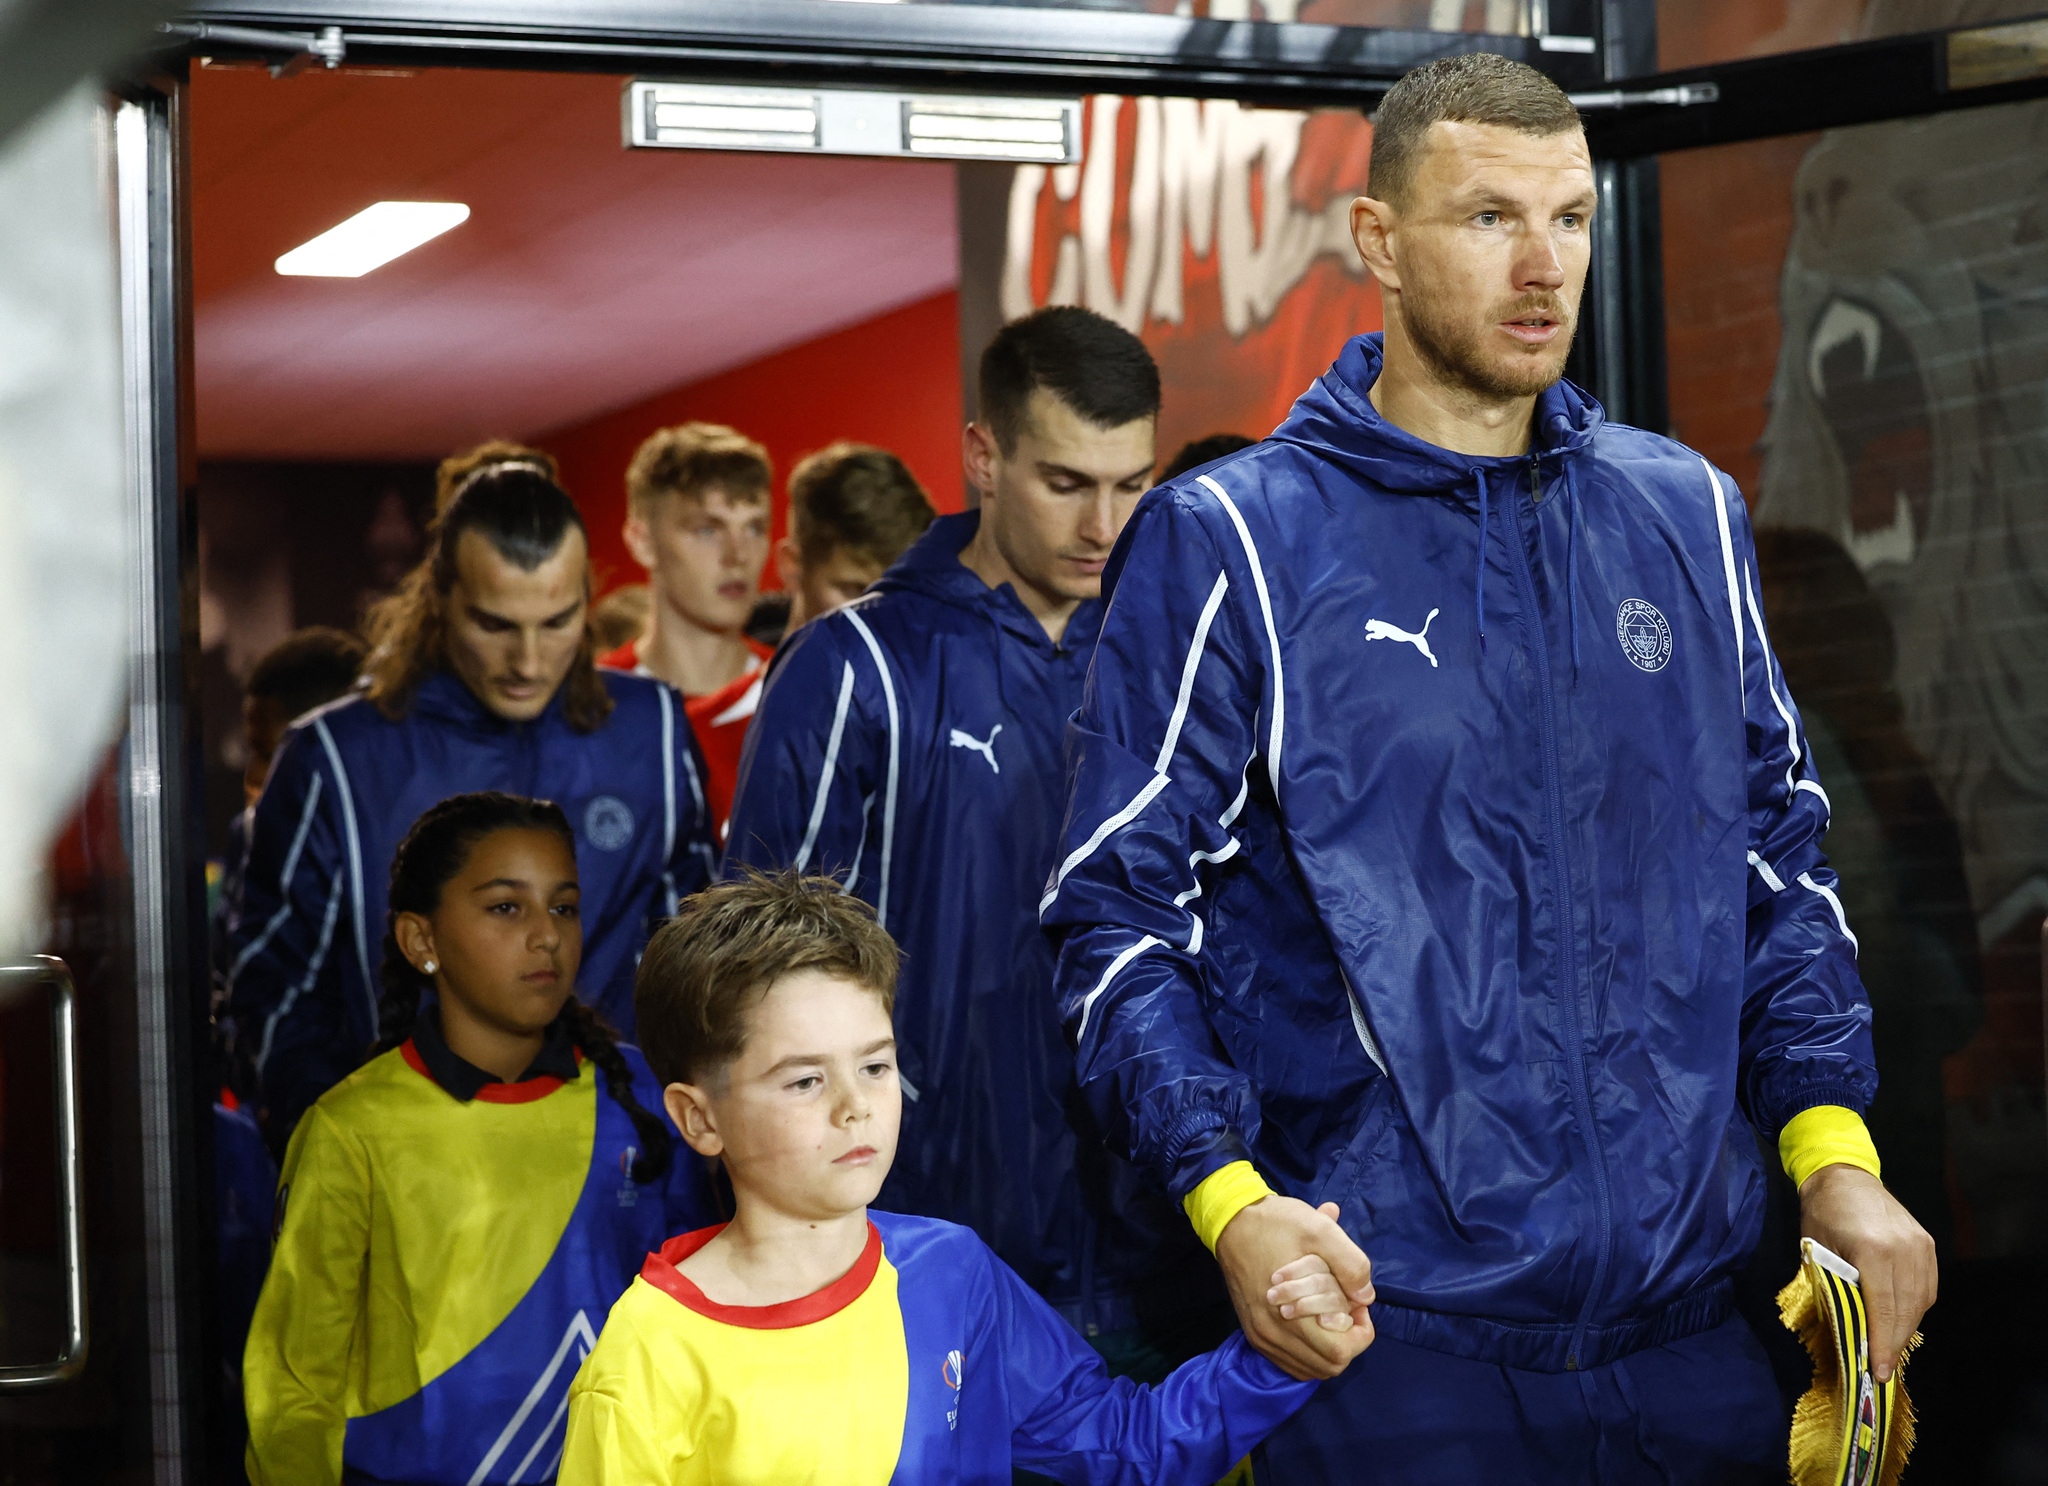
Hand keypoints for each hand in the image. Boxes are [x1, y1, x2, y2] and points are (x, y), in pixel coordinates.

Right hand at [1216, 1196, 1374, 1380]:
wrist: (1231, 1221)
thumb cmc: (1277, 1224)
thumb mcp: (1321, 1230)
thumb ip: (1350, 1264)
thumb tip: (1366, 1297)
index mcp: (1289, 1315)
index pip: (1340, 1353)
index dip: (1360, 1331)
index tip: (1355, 1302)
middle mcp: (1272, 1334)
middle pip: (1328, 1366)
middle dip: (1348, 1340)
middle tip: (1345, 1308)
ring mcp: (1261, 1336)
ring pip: (1310, 1368)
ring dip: (1329, 1348)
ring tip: (1329, 1314)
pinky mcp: (1254, 1334)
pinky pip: (1290, 1362)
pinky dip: (1309, 1352)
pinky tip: (1312, 1324)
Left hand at [1798, 1163, 1936, 1381]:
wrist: (1844, 1174)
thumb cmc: (1822, 1213)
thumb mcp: (1818, 1251)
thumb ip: (1836, 1288)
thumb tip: (1849, 1330)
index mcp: (1873, 1250)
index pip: (1883, 1309)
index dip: (1882, 1344)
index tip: (1878, 1372)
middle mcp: (1904, 1249)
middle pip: (1906, 1310)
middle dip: (1895, 1343)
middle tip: (1883, 1369)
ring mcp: (1920, 1246)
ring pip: (1921, 1301)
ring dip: (1906, 1328)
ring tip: (1890, 1349)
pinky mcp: (1927, 1244)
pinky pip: (1927, 1286)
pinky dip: (1916, 1307)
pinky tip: (1901, 1321)